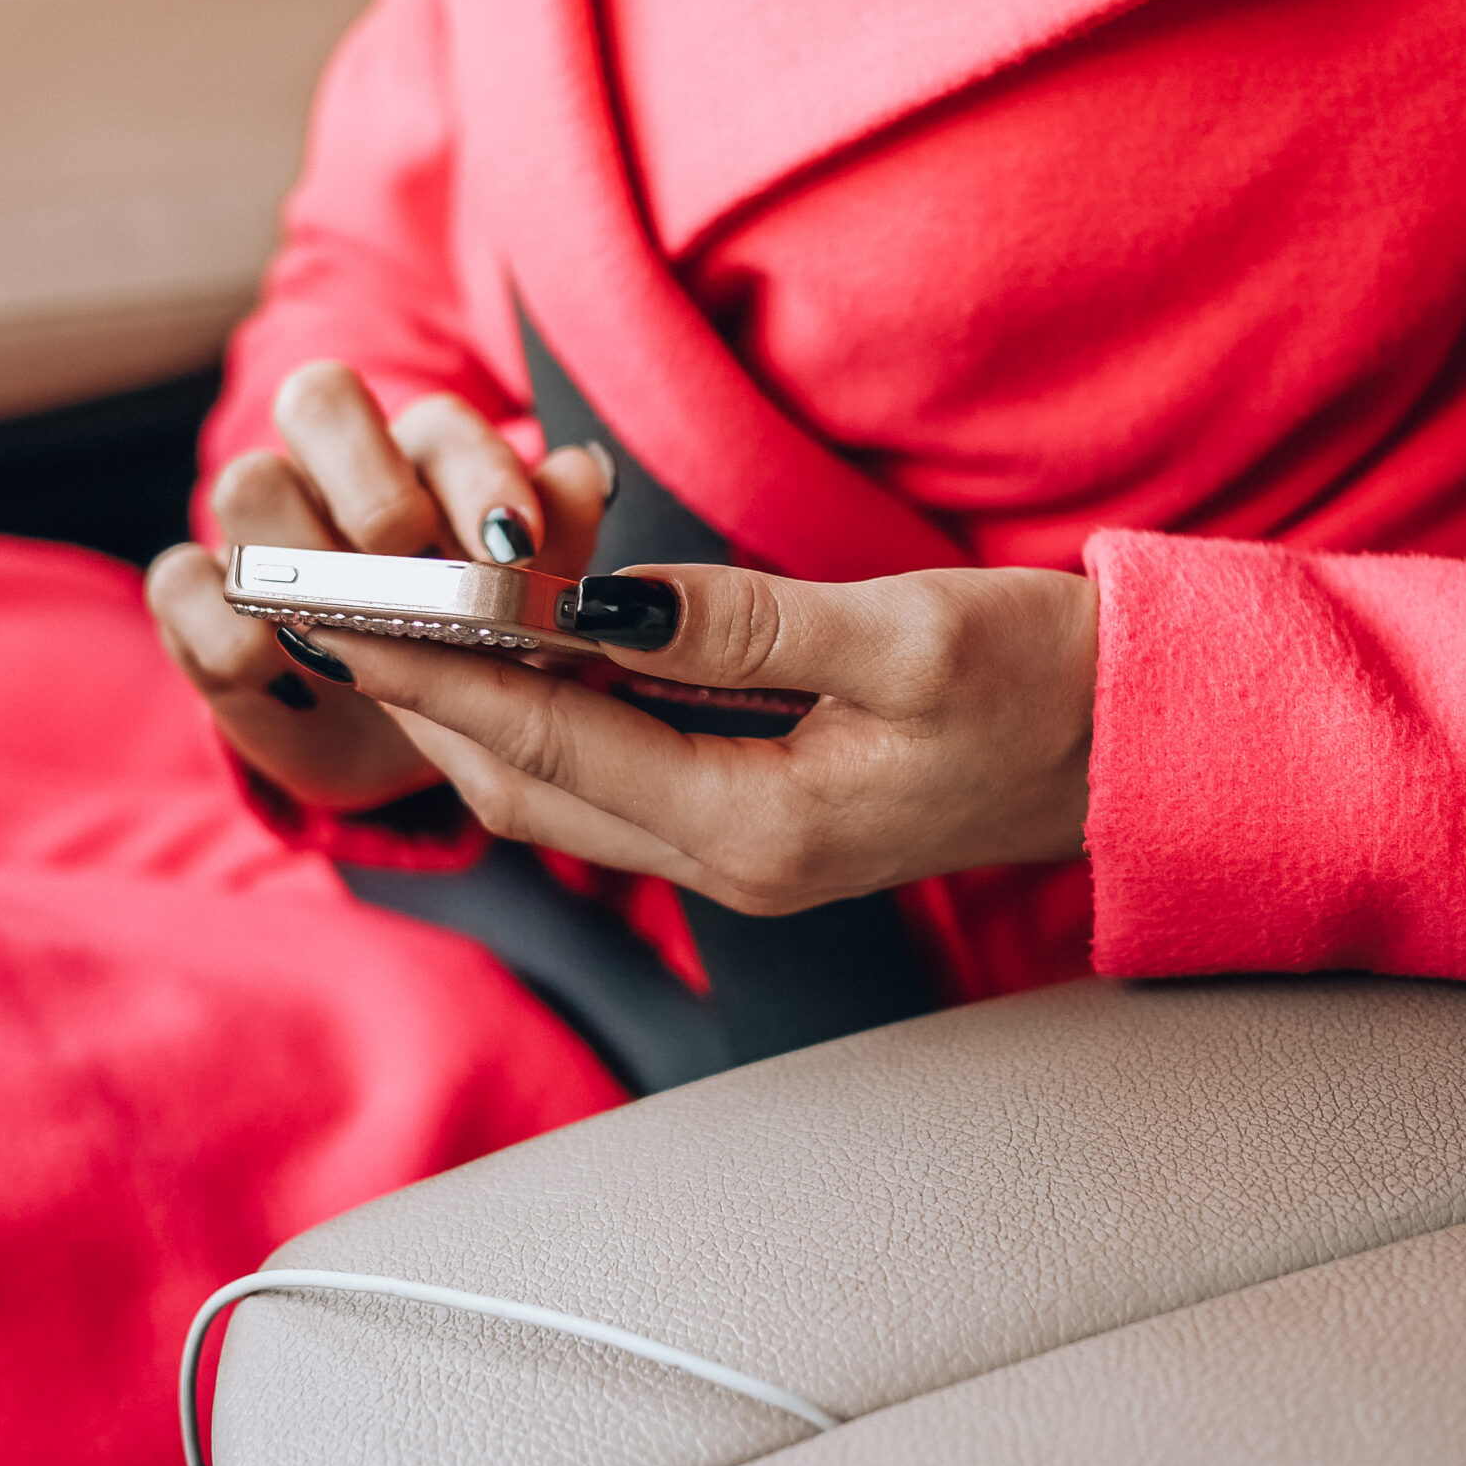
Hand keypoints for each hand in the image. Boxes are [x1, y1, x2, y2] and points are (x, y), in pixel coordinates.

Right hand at [147, 360, 612, 809]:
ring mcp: (256, 530)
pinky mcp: (195, 601)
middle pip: (319, 399)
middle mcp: (329, 470)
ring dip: (302, 554)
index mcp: (419, 456)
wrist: (397, 740)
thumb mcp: (521, 612)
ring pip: (246, 481)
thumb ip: (555, 541)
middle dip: (375, 486)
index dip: (477, 471)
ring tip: (352, 636)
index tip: (517, 545)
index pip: (435, 418)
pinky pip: (180, 581)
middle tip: (419, 573)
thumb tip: (584, 472)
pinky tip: (280, 673)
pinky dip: (225, 626)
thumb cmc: (471, 650)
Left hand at [302, 563, 1097, 912]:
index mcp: (761, 829)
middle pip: (532, 787)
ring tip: (392, 625)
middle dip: (427, 701)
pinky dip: (553, 716)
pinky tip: (519, 650)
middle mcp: (734, 862)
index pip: (554, 746)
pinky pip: (620, 775)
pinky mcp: (764, 818)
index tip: (344, 612)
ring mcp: (746, 851)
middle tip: (331, 610)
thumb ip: (744, 625)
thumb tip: (596, 603)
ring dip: (478, 712)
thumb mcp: (905, 636)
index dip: (439, 674)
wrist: (1134, 749)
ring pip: (566, 788)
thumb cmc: (1045, 686)